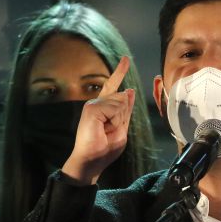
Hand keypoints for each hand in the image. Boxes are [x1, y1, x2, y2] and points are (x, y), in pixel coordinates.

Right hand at [62, 56, 134, 184]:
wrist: (90, 161)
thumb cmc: (104, 149)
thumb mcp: (121, 128)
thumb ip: (125, 109)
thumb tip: (130, 90)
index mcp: (103, 107)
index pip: (112, 86)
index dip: (119, 72)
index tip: (125, 59)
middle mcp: (96, 103)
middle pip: (124, 99)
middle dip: (123, 118)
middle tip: (109, 133)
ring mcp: (92, 105)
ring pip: (121, 103)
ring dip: (119, 121)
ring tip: (106, 132)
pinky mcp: (91, 109)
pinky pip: (115, 109)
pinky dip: (115, 121)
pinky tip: (104, 129)